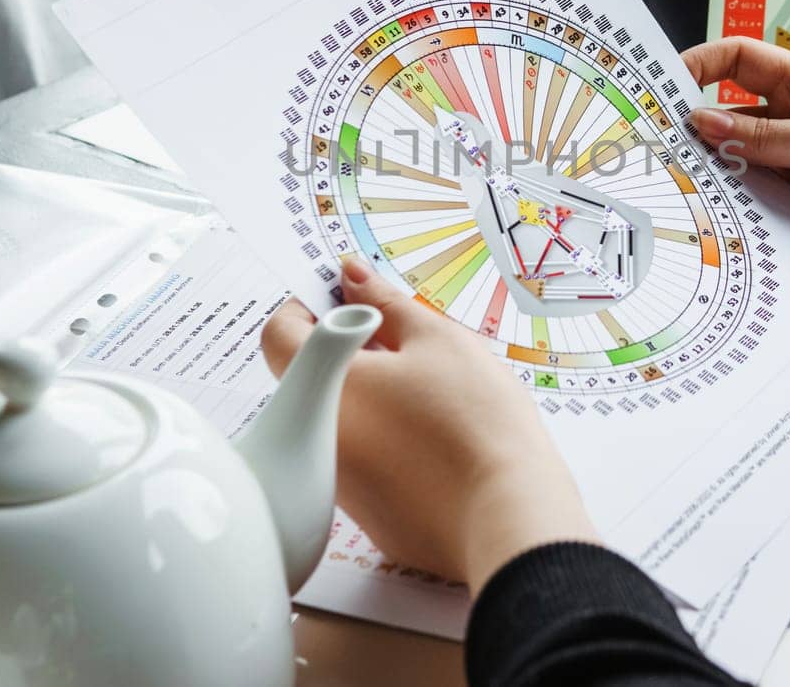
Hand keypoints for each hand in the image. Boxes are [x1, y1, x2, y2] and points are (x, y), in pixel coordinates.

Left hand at [262, 257, 598, 594]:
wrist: (508, 513)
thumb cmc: (476, 420)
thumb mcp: (437, 339)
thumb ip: (386, 302)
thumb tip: (351, 276)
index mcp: (327, 386)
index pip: (280, 334)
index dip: (311, 307)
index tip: (350, 299)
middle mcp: (319, 437)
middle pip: (315, 378)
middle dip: (353, 352)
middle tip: (406, 342)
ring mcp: (341, 483)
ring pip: (345, 420)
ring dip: (374, 397)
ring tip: (436, 393)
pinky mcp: (370, 514)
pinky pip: (368, 462)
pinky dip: (392, 441)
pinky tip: (440, 439)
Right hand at [684, 37, 789, 270]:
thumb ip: (765, 136)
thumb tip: (703, 121)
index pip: (738, 60)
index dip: (700, 62)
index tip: (664, 80)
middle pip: (727, 116)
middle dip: (692, 128)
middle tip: (658, 145)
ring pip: (736, 165)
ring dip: (714, 175)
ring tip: (683, 187)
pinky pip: (756, 204)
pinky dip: (736, 211)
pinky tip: (720, 220)